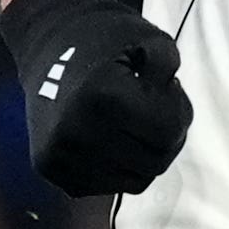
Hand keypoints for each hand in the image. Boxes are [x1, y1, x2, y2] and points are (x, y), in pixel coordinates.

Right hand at [0, 0, 192, 196]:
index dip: (179, 112)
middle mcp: (76, 133)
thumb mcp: (153, 42)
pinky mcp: (50, 170)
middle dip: (166, 137)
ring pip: (135, 181)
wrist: (48, 45)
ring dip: (145, 156)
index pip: (169, 134)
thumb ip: (171, 72)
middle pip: (155, 162)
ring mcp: (61, 156)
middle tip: (156, 110)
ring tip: (135, 124)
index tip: (168, 92)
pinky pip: (106, 186)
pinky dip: (120, 167)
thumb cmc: (106, 42)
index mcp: (103, 99)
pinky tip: (113, 138)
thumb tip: (172, 109)